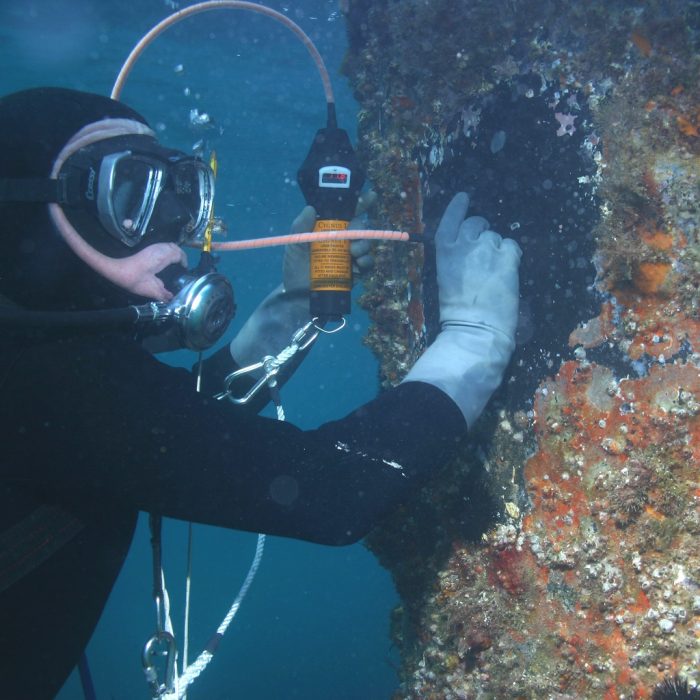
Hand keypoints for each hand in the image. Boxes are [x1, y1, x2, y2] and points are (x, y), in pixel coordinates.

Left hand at [229, 192, 375, 368]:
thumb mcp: (293, 246)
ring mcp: (350, 257)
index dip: (360, 203)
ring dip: (364, 244)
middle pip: (360, 227)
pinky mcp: (355, 273)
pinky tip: (359, 263)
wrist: (297, 298)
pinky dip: (367, 261)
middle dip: (361, 226)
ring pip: (366, 243)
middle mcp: (342, 241)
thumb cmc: (294, 269)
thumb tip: (310, 208)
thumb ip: (299, 227)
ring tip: (354, 251)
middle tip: (353, 232)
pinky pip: (368, 264)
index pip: (346, 212)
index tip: (370, 196)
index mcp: (328, 229)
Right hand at [435, 192, 519, 336]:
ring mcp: (487, 249)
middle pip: (477, 224)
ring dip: (497, 249)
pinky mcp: (507, 257)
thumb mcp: (448, 279)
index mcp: (445, 252)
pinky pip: (512, 246)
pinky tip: (507, 272)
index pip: (450, 220)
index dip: (457, 208)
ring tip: (494, 272)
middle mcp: (464, 244)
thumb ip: (457, 259)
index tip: (463, 197)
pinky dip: (512, 256)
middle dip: (482, 231)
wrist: (475, 328)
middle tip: (485, 250)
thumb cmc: (457, 312)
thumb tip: (473, 248)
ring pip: (496, 237)